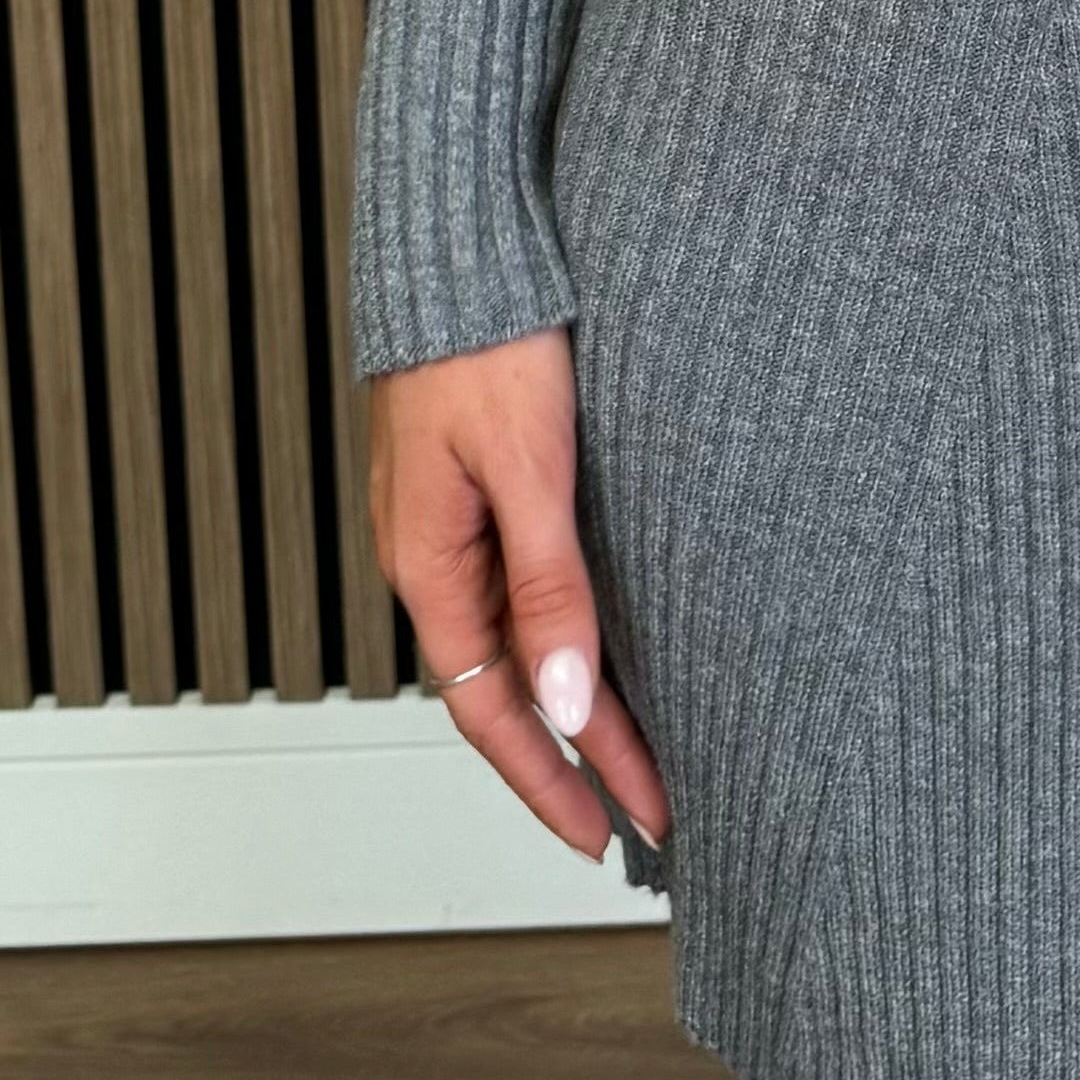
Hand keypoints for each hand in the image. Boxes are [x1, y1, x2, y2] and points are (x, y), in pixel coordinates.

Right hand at [365, 327, 672, 864]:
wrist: (460, 243)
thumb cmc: (485, 339)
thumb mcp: (529, 468)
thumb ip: (550, 584)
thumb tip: (569, 700)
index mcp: (431, 565)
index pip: (490, 710)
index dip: (550, 780)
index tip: (606, 837)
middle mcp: (438, 555)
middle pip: (510, 685)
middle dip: (578, 757)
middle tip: (649, 814)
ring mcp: (456, 521)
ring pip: (519, 639)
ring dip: (576, 700)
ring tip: (640, 752)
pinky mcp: (483, 483)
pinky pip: (526, 586)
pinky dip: (569, 634)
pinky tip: (608, 646)